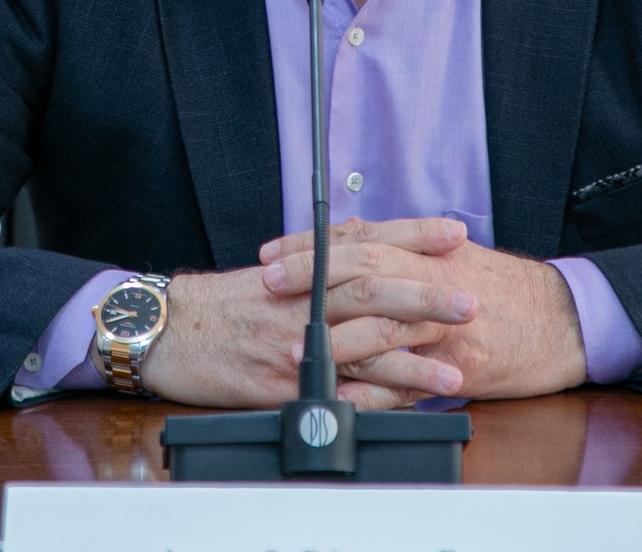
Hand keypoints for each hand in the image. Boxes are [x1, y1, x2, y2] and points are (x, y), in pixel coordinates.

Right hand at [139, 255, 478, 411]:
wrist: (171, 332)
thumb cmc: (224, 303)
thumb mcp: (274, 269)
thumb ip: (321, 259)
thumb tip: (367, 240)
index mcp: (304, 267)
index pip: (366, 240)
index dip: (412, 235)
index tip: (454, 233)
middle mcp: (303, 300)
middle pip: (372, 290)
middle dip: (425, 296)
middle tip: (470, 299)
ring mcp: (295, 343)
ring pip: (362, 348)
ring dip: (413, 361)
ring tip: (456, 370)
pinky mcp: (284, 384)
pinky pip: (337, 395)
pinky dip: (375, 402)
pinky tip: (406, 408)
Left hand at [260, 217, 587, 399]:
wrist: (567, 319)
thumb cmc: (509, 290)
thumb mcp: (455, 259)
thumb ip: (405, 251)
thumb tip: (351, 241)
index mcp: (428, 250)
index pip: (360, 238)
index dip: (311, 244)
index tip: (272, 251)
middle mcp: (436, 277)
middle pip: (364, 268)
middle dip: (311, 275)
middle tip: (269, 284)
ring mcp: (449, 322)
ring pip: (386, 321)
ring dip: (336, 334)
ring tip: (295, 346)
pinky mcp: (463, 363)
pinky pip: (412, 377)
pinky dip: (376, 388)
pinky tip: (345, 395)